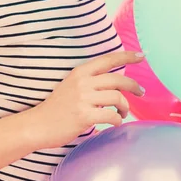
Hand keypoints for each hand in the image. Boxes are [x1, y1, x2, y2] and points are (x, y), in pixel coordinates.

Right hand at [30, 50, 144, 149]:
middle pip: (118, 79)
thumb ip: (90, 82)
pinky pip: (112, 115)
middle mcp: (82, 82)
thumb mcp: (71, 86)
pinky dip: (117, 120)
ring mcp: (83, 99)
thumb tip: (114, 85)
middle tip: (141, 92)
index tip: (141, 55)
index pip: (107, 60)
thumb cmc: (57, 108)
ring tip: (122, 112)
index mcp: (79, 73)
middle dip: (134, 86)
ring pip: (117, 97)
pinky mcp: (85, 116)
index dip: (126, 56)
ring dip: (125, 106)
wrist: (38, 125)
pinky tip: (114, 122)